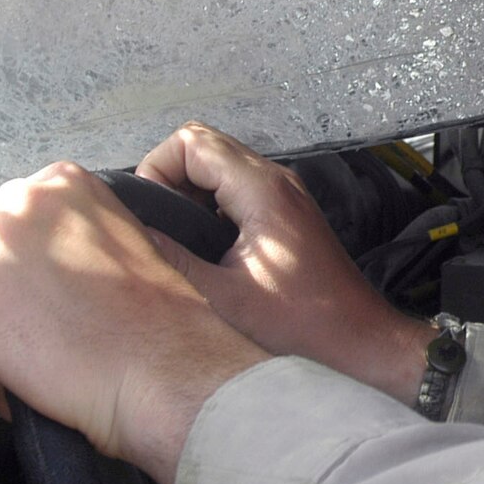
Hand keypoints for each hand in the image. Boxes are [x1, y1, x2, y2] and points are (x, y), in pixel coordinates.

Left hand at [0, 163, 266, 483]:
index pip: (13, 225)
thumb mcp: (125, 249)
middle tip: (14, 348)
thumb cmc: (163, 323)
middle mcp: (19, 203)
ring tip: (3, 384)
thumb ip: (74, 243)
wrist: (164, 365)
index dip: (18, 275)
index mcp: (65, 183)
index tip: (23, 304)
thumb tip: (34, 276)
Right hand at [136, 123, 432, 404]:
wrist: (358, 342)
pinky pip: (237, 191)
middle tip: (157, 227)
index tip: (149, 213)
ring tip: (176, 240)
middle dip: (168, 178)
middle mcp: (278, 182)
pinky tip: (202, 250)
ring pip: (221, 168)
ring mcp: (285, 197)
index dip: (156, 169)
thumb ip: (169, 258)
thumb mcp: (220, 297)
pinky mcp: (287, 217)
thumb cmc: (301, 326)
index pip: (191, 142)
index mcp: (262, 190)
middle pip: (205, 148)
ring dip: (189, 194)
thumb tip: (125, 234)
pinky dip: (210, 207)